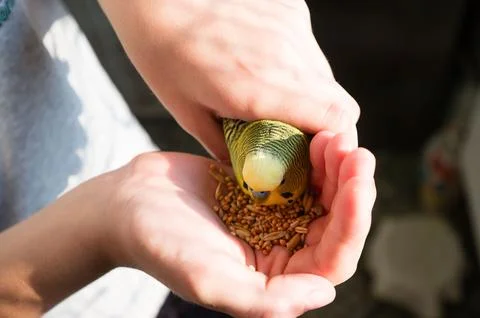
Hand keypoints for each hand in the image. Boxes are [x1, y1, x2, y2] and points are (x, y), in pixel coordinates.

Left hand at [99, 0, 359, 159]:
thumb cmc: (162, 54)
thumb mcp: (188, 113)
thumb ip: (225, 147)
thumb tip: (248, 169)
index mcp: (260, 88)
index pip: (336, 119)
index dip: (335, 142)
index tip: (314, 152)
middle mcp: (287, 56)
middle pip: (340, 101)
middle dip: (324, 124)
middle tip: (295, 131)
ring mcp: (292, 28)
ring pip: (325, 75)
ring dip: (309, 93)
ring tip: (271, 92)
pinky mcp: (290, 9)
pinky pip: (308, 47)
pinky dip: (295, 64)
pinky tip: (263, 60)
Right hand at [108, 138, 374, 316]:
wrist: (128, 202)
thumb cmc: (159, 244)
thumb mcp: (205, 278)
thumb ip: (259, 301)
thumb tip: (323, 293)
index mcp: (274, 280)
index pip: (332, 261)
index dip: (352, 223)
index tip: (358, 181)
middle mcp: (281, 252)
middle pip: (335, 225)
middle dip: (352, 190)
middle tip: (357, 152)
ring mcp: (274, 219)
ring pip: (323, 198)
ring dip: (337, 170)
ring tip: (338, 138)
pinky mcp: (264, 190)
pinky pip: (300, 175)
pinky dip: (312, 157)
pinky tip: (317, 136)